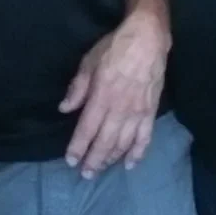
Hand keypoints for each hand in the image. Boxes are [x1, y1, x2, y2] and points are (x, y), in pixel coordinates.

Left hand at [60, 8, 169, 176]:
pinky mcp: (151, 112)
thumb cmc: (114, 48)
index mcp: (101, 97)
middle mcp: (119, 109)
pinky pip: (145, 138)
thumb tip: (64, 109)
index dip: (78, 147)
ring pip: (123, 143)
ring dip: (111, 159)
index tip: (70, 160)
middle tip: (85, 174)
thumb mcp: (89, 62)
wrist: (148, 40)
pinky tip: (129, 164)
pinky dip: (138, 153)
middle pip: (104, 141)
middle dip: (93, 160)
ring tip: (101, 170)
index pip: (87, 129)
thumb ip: (78, 88)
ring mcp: (137, 112)